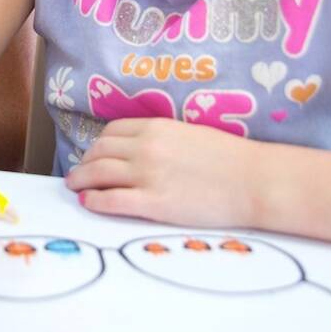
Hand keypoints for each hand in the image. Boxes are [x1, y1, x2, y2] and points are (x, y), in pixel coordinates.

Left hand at [64, 118, 257, 226]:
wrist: (255, 181)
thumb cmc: (232, 160)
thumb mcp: (191, 134)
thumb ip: (164, 139)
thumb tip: (143, 149)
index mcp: (156, 127)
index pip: (112, 132)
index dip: (98, 145)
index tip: (94, 154)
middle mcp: (145, 148)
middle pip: (99, 152)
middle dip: (85, 163)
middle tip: (79, 173)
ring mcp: (147, 175)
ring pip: (98, 174)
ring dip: (81, 180)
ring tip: (75, 187)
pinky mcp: (152, 204)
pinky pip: (111, 201)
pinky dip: (94, 201)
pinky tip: (89, 203)